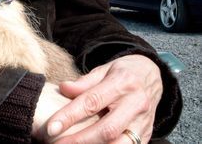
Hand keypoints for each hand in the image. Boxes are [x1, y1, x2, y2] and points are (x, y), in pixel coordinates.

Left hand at [44, 55, 162, 143]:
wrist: (153, 75)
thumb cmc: (123, 72)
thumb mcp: (104, 69)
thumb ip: (84, 81)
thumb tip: (63, 88)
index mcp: (122, 83)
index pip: (92, 102)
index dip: (70, 116)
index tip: (52, 127)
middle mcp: (136, 104)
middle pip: (107, 129)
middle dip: (79, 140)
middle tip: (57, 143)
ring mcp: (144, 122)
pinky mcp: (147, 134)